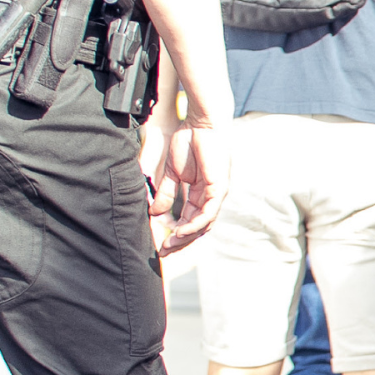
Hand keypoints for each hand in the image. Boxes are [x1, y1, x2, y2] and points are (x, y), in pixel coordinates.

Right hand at [144, 121, 228, 254]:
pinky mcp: (219, 188)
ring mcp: (217, 193)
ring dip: (186, 237)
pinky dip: (194, 225)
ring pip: (204, 224)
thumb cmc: (188, 142)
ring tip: (170, 244)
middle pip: (198, 227)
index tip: (161, 244)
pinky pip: (208, 214)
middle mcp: (211, 196)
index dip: (176, 233)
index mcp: (201, 193)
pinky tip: (180, 232)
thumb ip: (166, 193)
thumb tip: (155, 213)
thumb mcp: (172, 173)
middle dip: (181, 241)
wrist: (200, 122)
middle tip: (164, 251)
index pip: (190, 219)